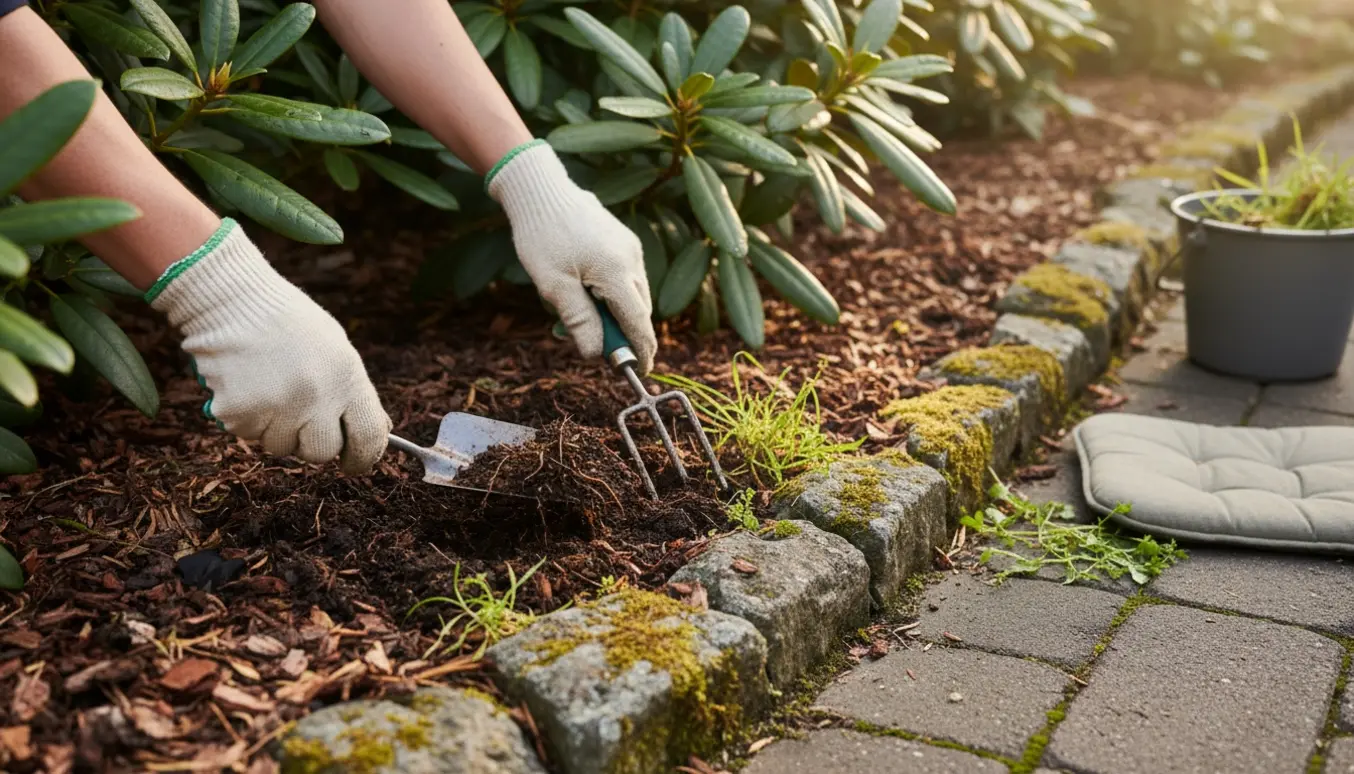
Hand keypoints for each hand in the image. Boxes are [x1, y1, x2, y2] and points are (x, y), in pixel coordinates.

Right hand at [147, 219, 391, 473]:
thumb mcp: (337, 350)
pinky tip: (247, 385)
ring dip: (276, 429)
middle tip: (299, 415)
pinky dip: (247, 419)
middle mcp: (316, 398)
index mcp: (347, 378)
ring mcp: (276, 408)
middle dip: (312, 441)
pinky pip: (248, 435)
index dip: (363, 458)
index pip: (369, 439)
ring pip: (281, 448)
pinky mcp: (239, 413)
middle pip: (321, 452)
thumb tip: (379, 429)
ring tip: (269, 388)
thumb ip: (356, 393)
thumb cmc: (289, 324)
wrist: (232, 300)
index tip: (354, 462)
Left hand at [488, 141, 657, 373]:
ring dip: (613, 313)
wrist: (540, 188)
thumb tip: (596, 354)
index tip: (640, 373)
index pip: (639, 324)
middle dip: (622, 334)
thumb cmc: (542, 236)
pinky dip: (610, 293)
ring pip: (632, 295)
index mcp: (618, 273)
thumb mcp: (554, 286)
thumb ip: (580, 321)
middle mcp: (632, 260)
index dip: (641, 352)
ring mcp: (630, 247)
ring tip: (576, 312)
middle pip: (639, 311)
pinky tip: (582, 290)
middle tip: (595, 345)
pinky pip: (625, 277)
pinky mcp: (623, 239)